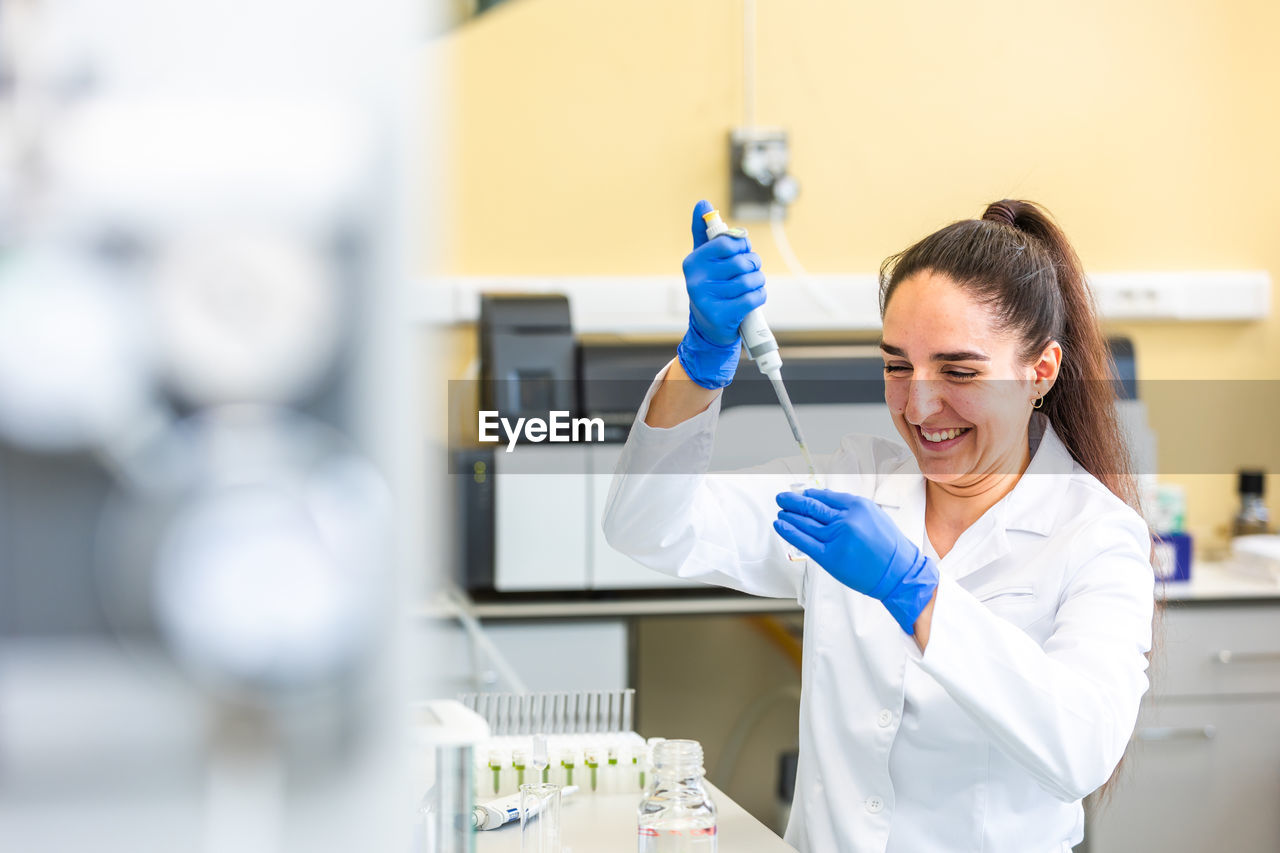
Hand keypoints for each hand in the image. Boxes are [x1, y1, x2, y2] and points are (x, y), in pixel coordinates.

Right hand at [676, 199, 765, 388]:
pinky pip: (753, 298)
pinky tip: (754, 298)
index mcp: (692, 262)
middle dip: (753, 265)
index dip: (743, 245)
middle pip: (741, 262)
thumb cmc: (711, 287)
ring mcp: (706, 300)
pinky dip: (759, 296)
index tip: (743, 251)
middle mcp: (695, 280)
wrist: (710, 328)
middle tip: (751, 270)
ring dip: (758, 282)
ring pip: (750, 280)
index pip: (727, 242)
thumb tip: (702, 203)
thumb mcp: (705, 260)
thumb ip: (705, 233)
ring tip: (752, 286)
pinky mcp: (721, 316)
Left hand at [774, 489, 938, 634]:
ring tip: (780, 511)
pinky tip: (780, 525)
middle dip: (794, 501)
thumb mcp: (874, 516)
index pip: (826, 496)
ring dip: (789, 515)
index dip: (810, 495)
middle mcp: (845, 519)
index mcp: (858, 506)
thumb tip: (826, 503)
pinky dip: (789, 532)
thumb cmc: (889, 547)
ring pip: (805, 523)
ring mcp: (836, 538)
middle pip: (812, 507)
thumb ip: (851, 509)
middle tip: (782, 498)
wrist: (899, 573)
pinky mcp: (830, 557)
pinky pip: (804, 542)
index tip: (802, 494)